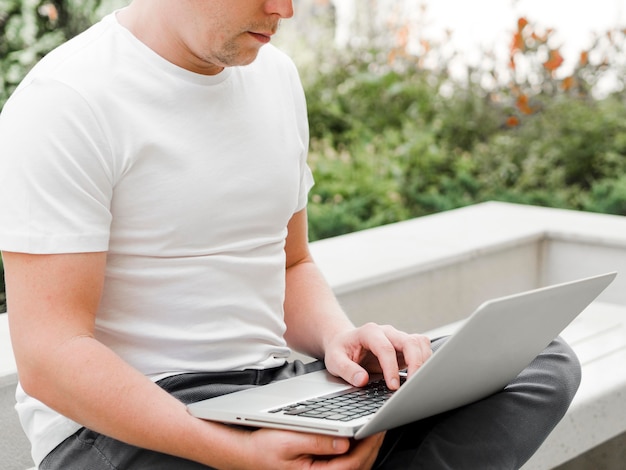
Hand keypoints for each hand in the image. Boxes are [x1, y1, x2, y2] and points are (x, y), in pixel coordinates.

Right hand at [244, 428, 384, 469]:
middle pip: (357, 466)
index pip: (352, 463)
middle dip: (372, 445)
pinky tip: (357, 438)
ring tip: (373, 428)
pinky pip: (344, 464)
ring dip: (366, 448)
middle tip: (382, 424)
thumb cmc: (262, 448)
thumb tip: (344, 441)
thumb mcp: (288, 440)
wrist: (245, 454)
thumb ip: (318, 441)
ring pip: (353, 466)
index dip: (368, 444)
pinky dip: (355, 451)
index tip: (377, 427)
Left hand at [323, 323, 431, 389]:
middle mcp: (387, 332)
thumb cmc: (340, 350)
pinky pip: (421, 348)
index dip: (391, 368)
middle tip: (412, 385)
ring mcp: (397, 338)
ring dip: (423, 361)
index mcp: (369, 332)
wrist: (344, 342)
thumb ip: (347, 370)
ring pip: (419, 343)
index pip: (385, 348)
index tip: (392, 386)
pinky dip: (425, 361)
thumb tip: (362, 380)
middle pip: (409, 342)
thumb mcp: (334, 360)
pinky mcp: (404, 347)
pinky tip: (419, 375)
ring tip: (417, 382)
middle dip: (415, 363)